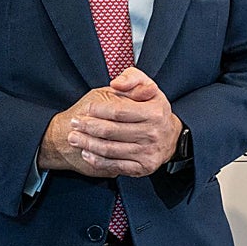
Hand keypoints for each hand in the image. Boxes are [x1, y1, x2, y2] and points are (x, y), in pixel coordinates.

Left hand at [37, 68, 182, 177]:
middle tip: (74, 123)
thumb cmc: (155, 110)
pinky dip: (97, 160)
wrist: (172, 138)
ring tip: (74, 137)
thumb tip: (115, 84)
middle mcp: (152, 133)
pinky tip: (87, 153)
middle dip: (88, 127)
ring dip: (87, 144)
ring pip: (109, 149)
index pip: (119, 111)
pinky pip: (114, 165)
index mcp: (154, 112)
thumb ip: (132, 78)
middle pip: (111, 131)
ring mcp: (147, 152)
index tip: (86, 108)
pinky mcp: (142, 167)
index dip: (99, 110)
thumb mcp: (149, 88)